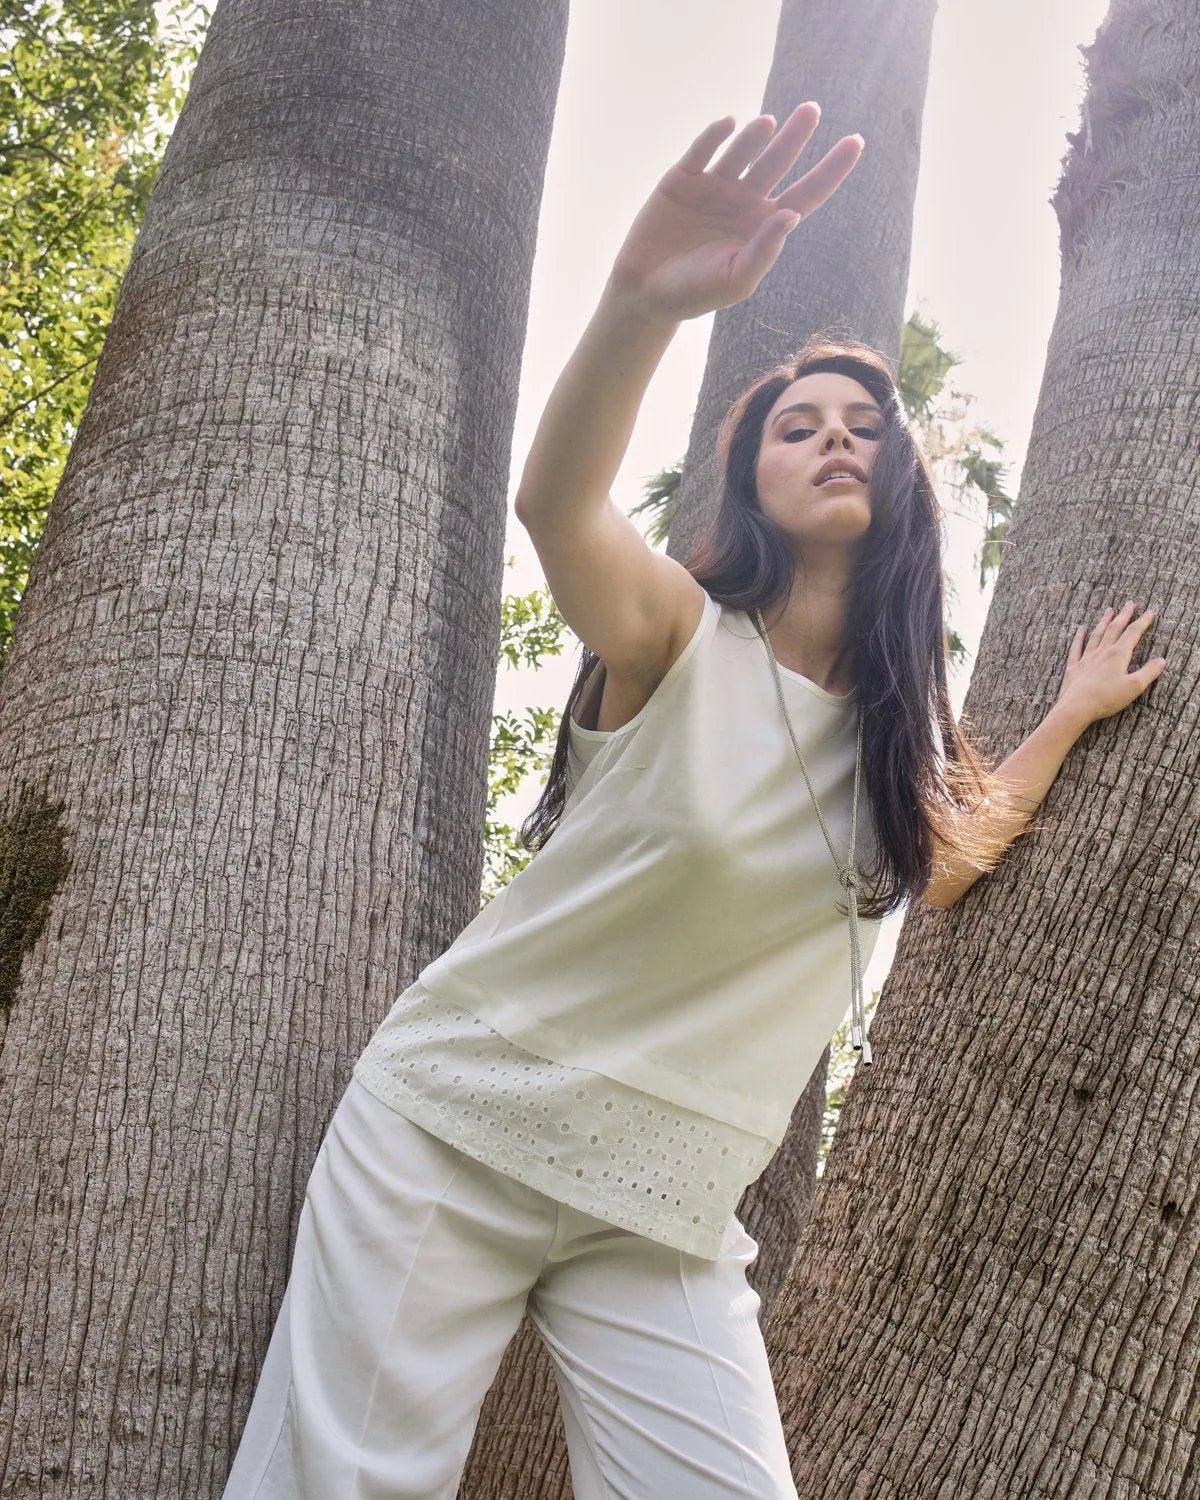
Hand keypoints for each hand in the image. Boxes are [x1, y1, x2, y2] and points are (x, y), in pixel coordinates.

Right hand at [608, 103, 863, 321]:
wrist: (644, 293)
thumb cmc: (694, 294)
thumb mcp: (735, 280)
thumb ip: (764, 250)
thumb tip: (791, 214)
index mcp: (764, 225)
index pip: (807, 192)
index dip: (832, 169)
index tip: (856, 141)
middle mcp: (744, 200)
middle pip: (778, 161)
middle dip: (796, 136)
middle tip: (812, 110)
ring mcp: (714, 186)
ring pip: (743, 151)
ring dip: (756, 136)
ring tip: (768, 124)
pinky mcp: (683, 178)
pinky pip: (703, 150)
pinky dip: (715, 136)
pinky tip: (729, 124)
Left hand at [1055, 602, 1166, 726]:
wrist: (1077, 707)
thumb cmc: (1107, 698)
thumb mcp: (1134, 686)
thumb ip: (1149, 672)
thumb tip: (1161, 660)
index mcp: (1118, 655)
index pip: (1133, 633)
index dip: (1143, 621)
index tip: (1150, 611)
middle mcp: (1102, 652)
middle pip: (1115, 629)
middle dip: (1124, 616)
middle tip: (1130, 603)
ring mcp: (1086, 658)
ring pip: (1097, 635)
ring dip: (1104, 621)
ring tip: (1109, 610)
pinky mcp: (1074, 667)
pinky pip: (1076, 648)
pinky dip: (1079, 637)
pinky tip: (1081, 629)